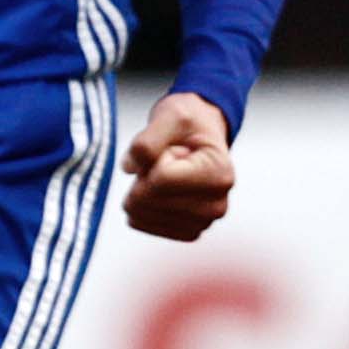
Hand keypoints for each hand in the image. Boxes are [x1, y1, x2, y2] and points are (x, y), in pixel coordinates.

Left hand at [119, 90, 237, 241]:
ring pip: (141, 213)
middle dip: (144, 175)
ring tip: (165, 174)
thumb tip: (129, 169)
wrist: (199, 137)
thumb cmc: (188, 124)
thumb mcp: (170, 115)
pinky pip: (141, 223)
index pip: (161, 179)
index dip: (151, 160)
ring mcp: (203, 223)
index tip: (172, 149)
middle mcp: (217, 204)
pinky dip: (139, 204)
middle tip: (165, 160)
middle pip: (149, 199)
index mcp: (219, 174)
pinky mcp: (187, 232)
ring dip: (141, 189)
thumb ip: (148, 139)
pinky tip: (160, 190)